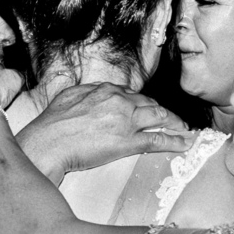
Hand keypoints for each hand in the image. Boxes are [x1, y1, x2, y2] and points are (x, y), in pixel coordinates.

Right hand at [18, 83, 194, 179]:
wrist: (49, 142)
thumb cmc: (52, 123)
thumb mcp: (68, 97)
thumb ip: (86, 93)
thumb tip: (92, 92)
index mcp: (106, 89)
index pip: (132, 94)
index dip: (143, 102)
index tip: (148, 108)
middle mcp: (120, 101)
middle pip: (150, 103)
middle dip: (163, 111)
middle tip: (173, 118)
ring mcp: (126, 121)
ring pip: (160, 116)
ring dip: (176, 122)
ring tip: (185, 128)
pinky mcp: (128, 141)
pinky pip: (158, 139)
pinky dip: (175, 141)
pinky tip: (185, 143)